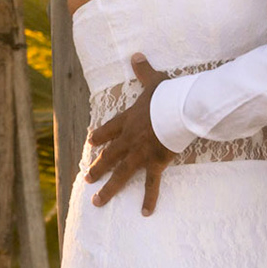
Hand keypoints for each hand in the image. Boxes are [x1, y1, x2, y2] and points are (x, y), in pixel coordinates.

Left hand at [83, 54, 178, 213]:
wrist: (179, 110)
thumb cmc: (167, 95)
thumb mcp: (154, 80)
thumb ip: (143, 69)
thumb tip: (136, 54)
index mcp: (128, 120)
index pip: (108, 130)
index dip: (99, 137)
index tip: (89, 143)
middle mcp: (129, 140)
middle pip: (109, 156)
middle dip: (97, 168)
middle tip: (87, 179)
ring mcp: (140, 154)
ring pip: (120, 174)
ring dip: (109, 189)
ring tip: (97, 202)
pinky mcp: (155, 164)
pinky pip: (151, 185)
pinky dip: (149, 200)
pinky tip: (145, 213)